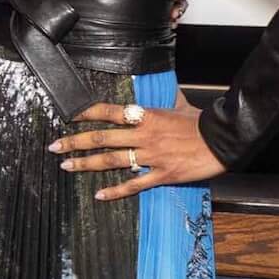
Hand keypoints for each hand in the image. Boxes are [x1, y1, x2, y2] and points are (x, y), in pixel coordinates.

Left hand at [49, 101, 224, 200]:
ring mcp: (152, 156)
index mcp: (147, 116)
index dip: (86, 113)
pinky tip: (99, 195)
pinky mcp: (162, 174)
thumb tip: (161, 84)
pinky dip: (115, 191)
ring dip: (86, 164)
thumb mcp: (179, 103)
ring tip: (66, 165)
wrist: (223, 140)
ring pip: (111, 160)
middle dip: (75, 142)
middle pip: (102, 138)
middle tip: (54, 146)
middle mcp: (144, 135)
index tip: (68, 116)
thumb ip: (164, 97)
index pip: (109, 111)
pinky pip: (134, 184)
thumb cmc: (201, 122)